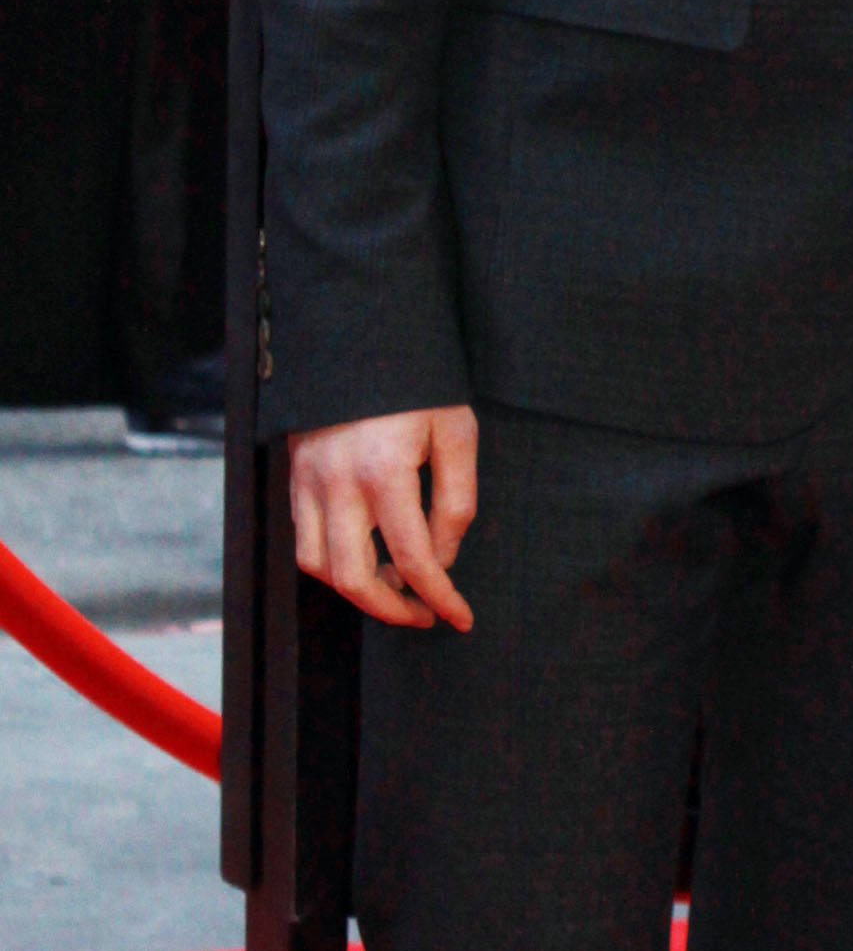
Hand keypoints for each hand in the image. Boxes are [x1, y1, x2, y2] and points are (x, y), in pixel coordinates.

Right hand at [291, 406, 478, 629]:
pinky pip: (304, 538)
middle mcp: (337, 483)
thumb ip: (455, 502)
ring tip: (395, 586)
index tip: (460, 616)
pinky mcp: (294, 475)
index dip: (440, 597)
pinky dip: (332, 561)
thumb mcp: (456, 434)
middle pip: (354, 578)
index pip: (414, 559)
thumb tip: (443, 559)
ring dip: (355, 589)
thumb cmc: (418, 384)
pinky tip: (366, 555)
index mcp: (384, 472)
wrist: (360, 334)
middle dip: (392, 609)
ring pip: (317, 565)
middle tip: (424, 612)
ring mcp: (308, 481)